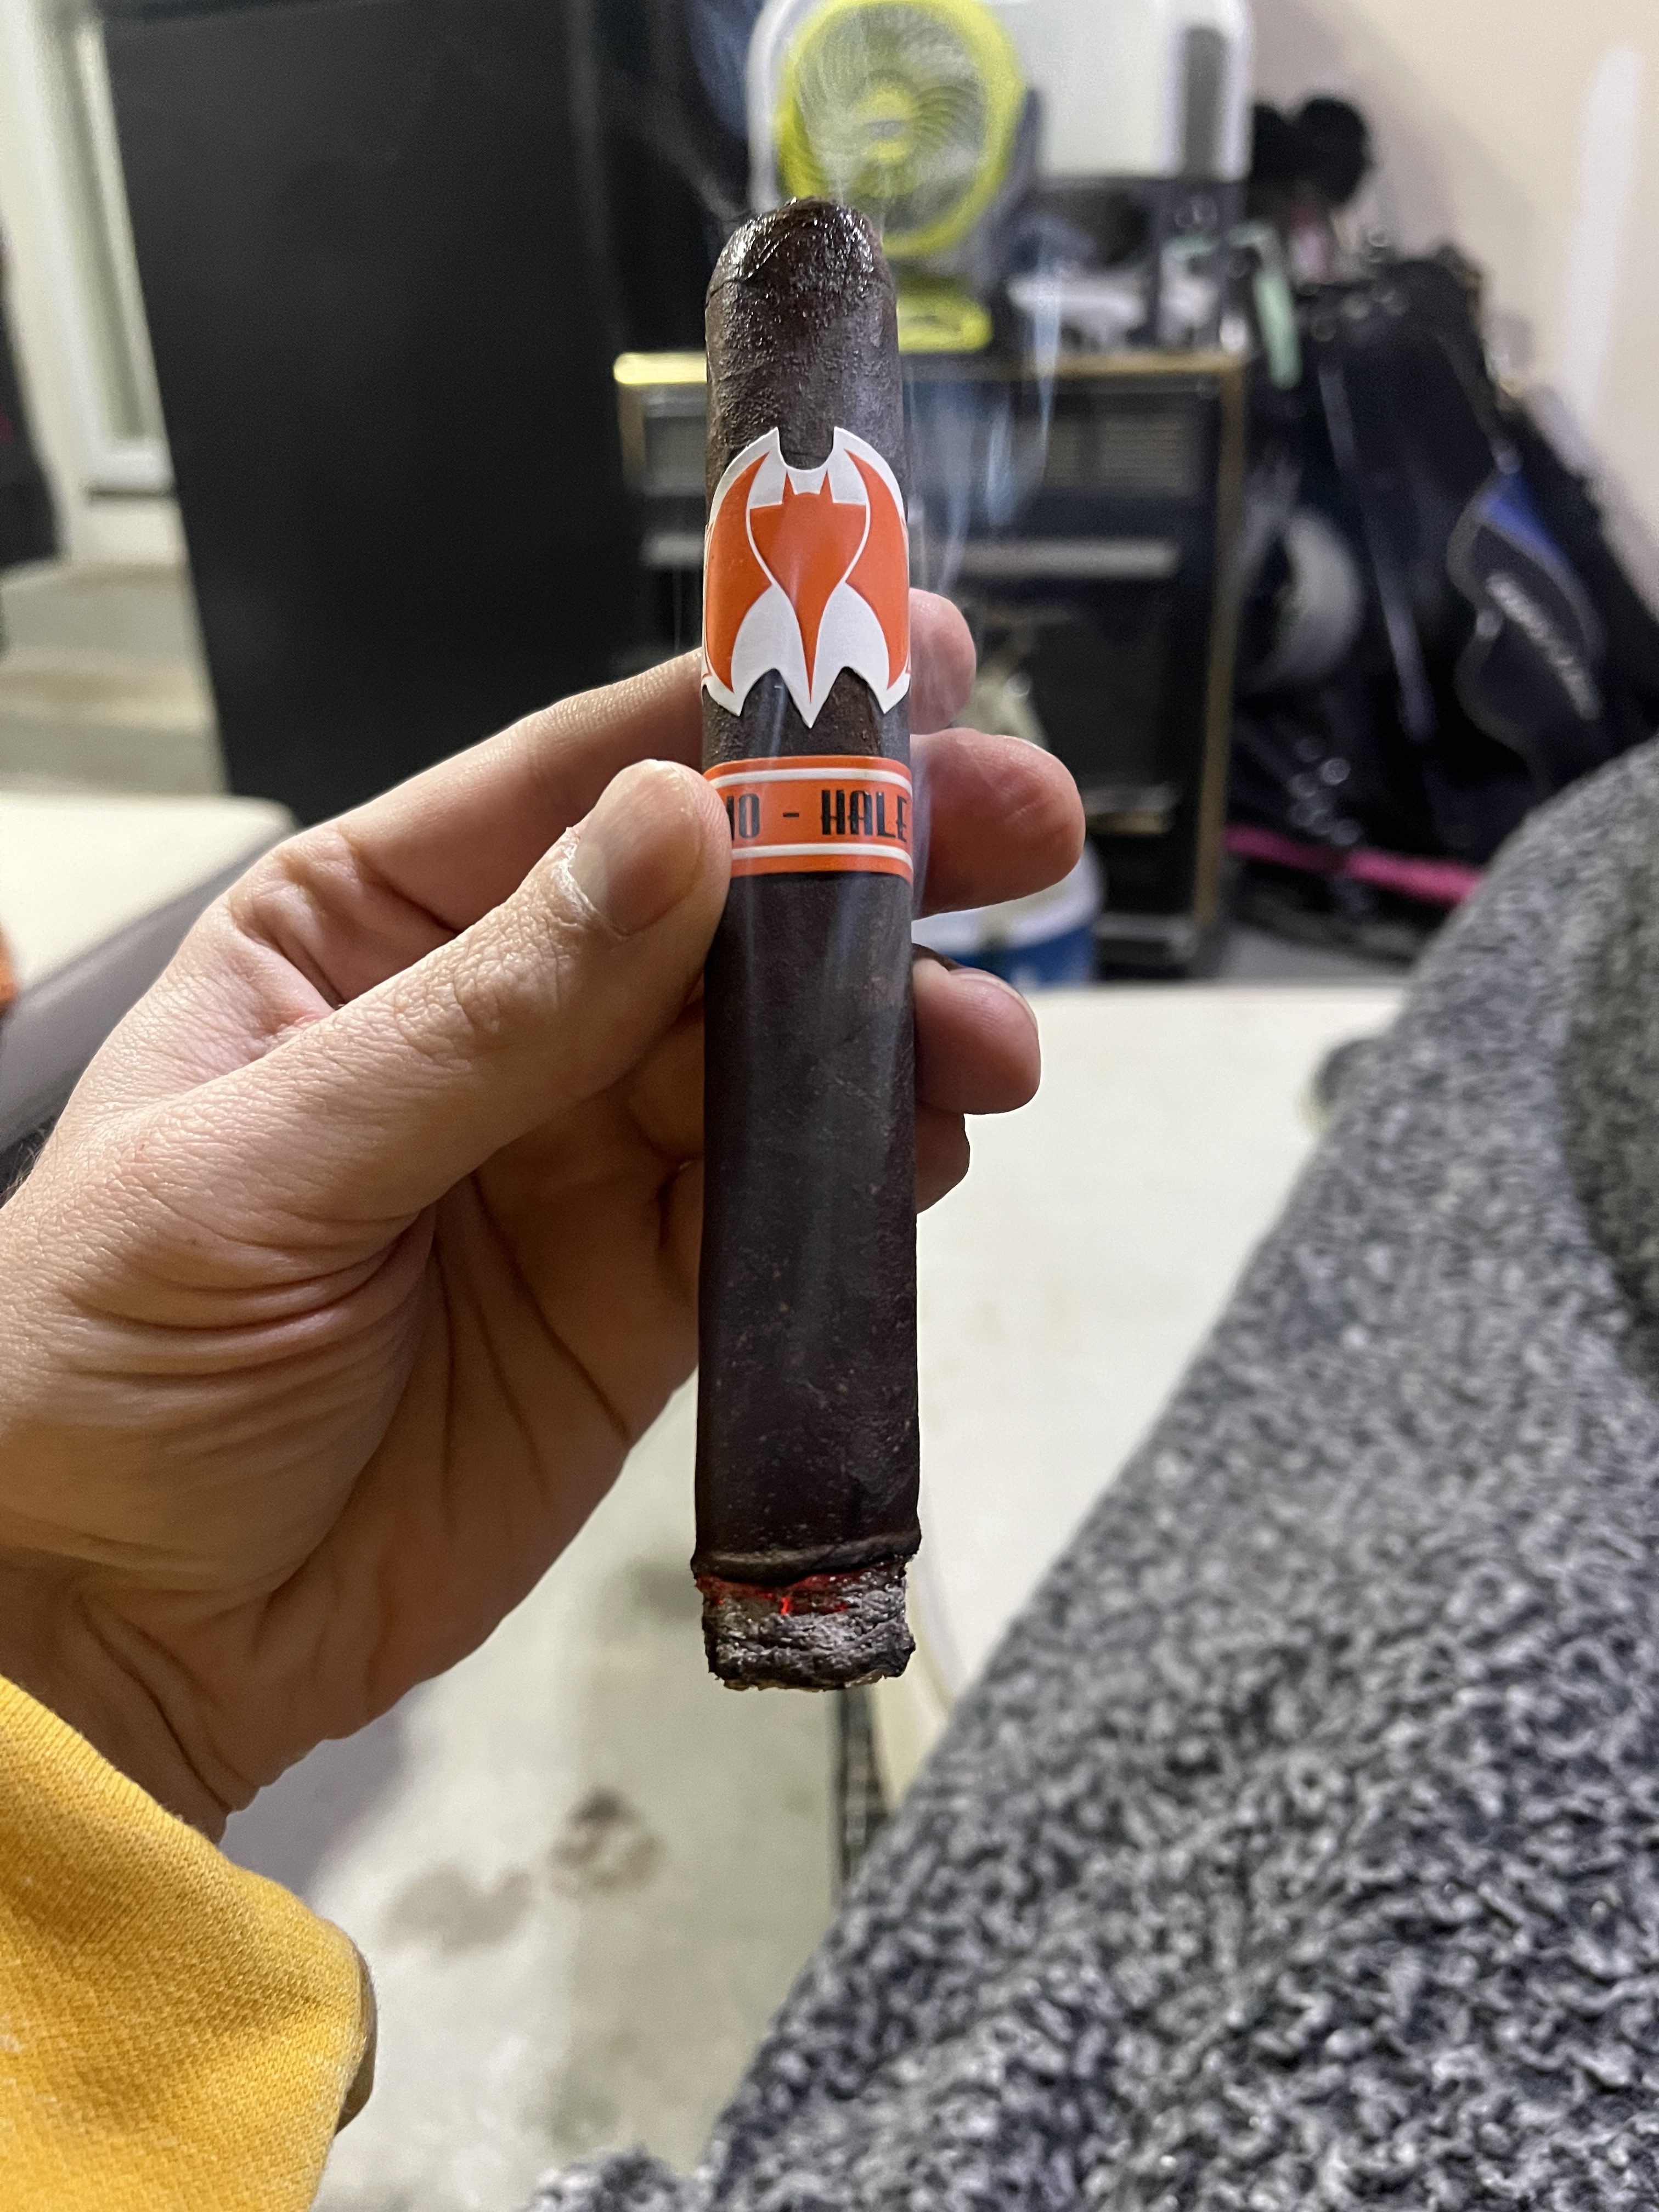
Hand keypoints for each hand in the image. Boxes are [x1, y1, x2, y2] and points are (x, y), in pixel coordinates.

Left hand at [0, 596, 1082, 1832]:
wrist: (118, 1629)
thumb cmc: (103, 1364)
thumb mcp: (265, 1167)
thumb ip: (489, 1013)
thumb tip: (677, 830)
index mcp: (367, 928)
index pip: (575, 787)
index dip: (736, 718)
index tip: (889, 662)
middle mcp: (499, 1019)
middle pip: (715, 907)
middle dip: (867, 861)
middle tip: (1018, 822)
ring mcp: (582, 1158)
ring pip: (775, 1055)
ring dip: (893, 1028)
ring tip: (990, 1037)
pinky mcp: (646, 1294)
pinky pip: (779, 1207)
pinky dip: (869, 1172)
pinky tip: (937, 1138)